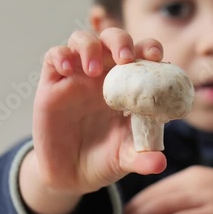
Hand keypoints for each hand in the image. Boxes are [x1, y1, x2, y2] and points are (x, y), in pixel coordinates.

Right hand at [29, 28, 166, 195]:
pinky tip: (66, 69)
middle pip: (112, 38)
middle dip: (120, 41)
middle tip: (125, 58)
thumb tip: (160, 164)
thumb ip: (143, 157)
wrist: (71, 175)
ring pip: (82, 39)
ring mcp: (77, 76)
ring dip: (89, 46)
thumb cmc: (106, 158)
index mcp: (129, 84)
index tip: (156, 57)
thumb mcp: (126, 158)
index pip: (142, 53)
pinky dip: (60, 56)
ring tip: (93, 70)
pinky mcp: (52, 85)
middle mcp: (104, 74)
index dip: (150, 48)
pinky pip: (53, 57)